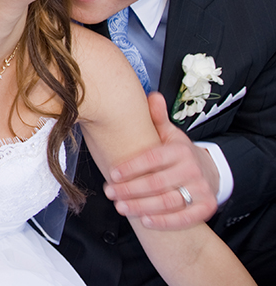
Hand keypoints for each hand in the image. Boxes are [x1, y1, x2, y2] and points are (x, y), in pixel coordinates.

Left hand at [103, 92, 219, 229]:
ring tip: (120, 207)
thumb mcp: (169, 134)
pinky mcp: (206, 207)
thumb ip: (157, 118)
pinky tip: (144, 221)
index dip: (131, 167)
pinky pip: (183, 218)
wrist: (208, 171)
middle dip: (129, 189)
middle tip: (109, 192)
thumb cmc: (178, 153)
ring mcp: (201, 189)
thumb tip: (152, 95)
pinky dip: (163, 221)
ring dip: (140, 207)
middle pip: (157, 183)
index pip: (153, 159)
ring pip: (167, 202)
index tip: (112, 173)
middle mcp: (192, 169)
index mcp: (180, 149)